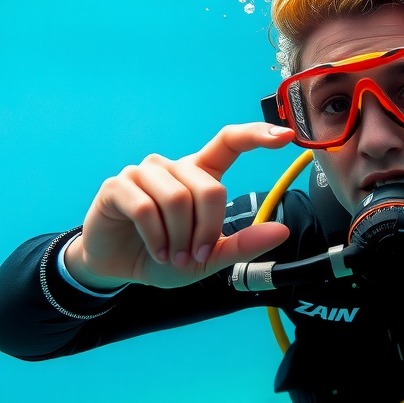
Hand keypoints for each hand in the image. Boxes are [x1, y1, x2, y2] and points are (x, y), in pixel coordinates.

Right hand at [65, 123, 296, 289]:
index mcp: (200, 174)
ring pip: (178, 199)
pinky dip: (156, 238)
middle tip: (196, 255)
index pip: (229, 141)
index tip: (285, 136)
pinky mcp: (118, 185)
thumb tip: (282, 231)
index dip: (256, 135)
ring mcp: (144, 172)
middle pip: (210, 188)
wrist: (119, 268)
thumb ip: (243, 244)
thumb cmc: (165, 256)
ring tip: (173, 255)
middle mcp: (173, 167)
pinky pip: (145, 208)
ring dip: (180, 238)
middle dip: (208, 230)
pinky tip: (157, 250)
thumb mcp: (210, 258)